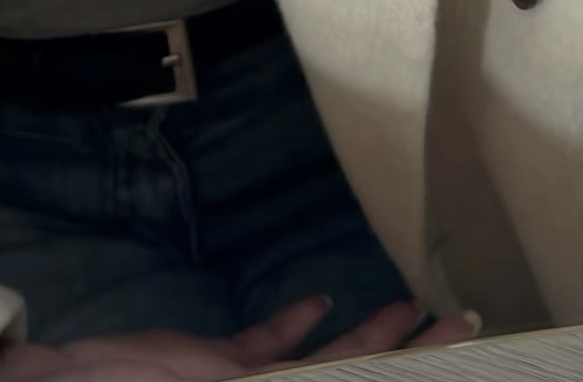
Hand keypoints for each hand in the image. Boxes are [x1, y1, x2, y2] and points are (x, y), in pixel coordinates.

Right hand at [0, 296, 476, 380]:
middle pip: (357, 376)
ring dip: (369, 337)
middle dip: (410, 354)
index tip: (452, 346)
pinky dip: (294, 323)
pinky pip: (265, 344)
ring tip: (412, 311)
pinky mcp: (218, 364)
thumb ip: (266, 355)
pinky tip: (321, 302)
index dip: (404, 368)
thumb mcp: (216, 374)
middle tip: (462, 325)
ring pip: (326, 362)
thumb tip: (340, 352)